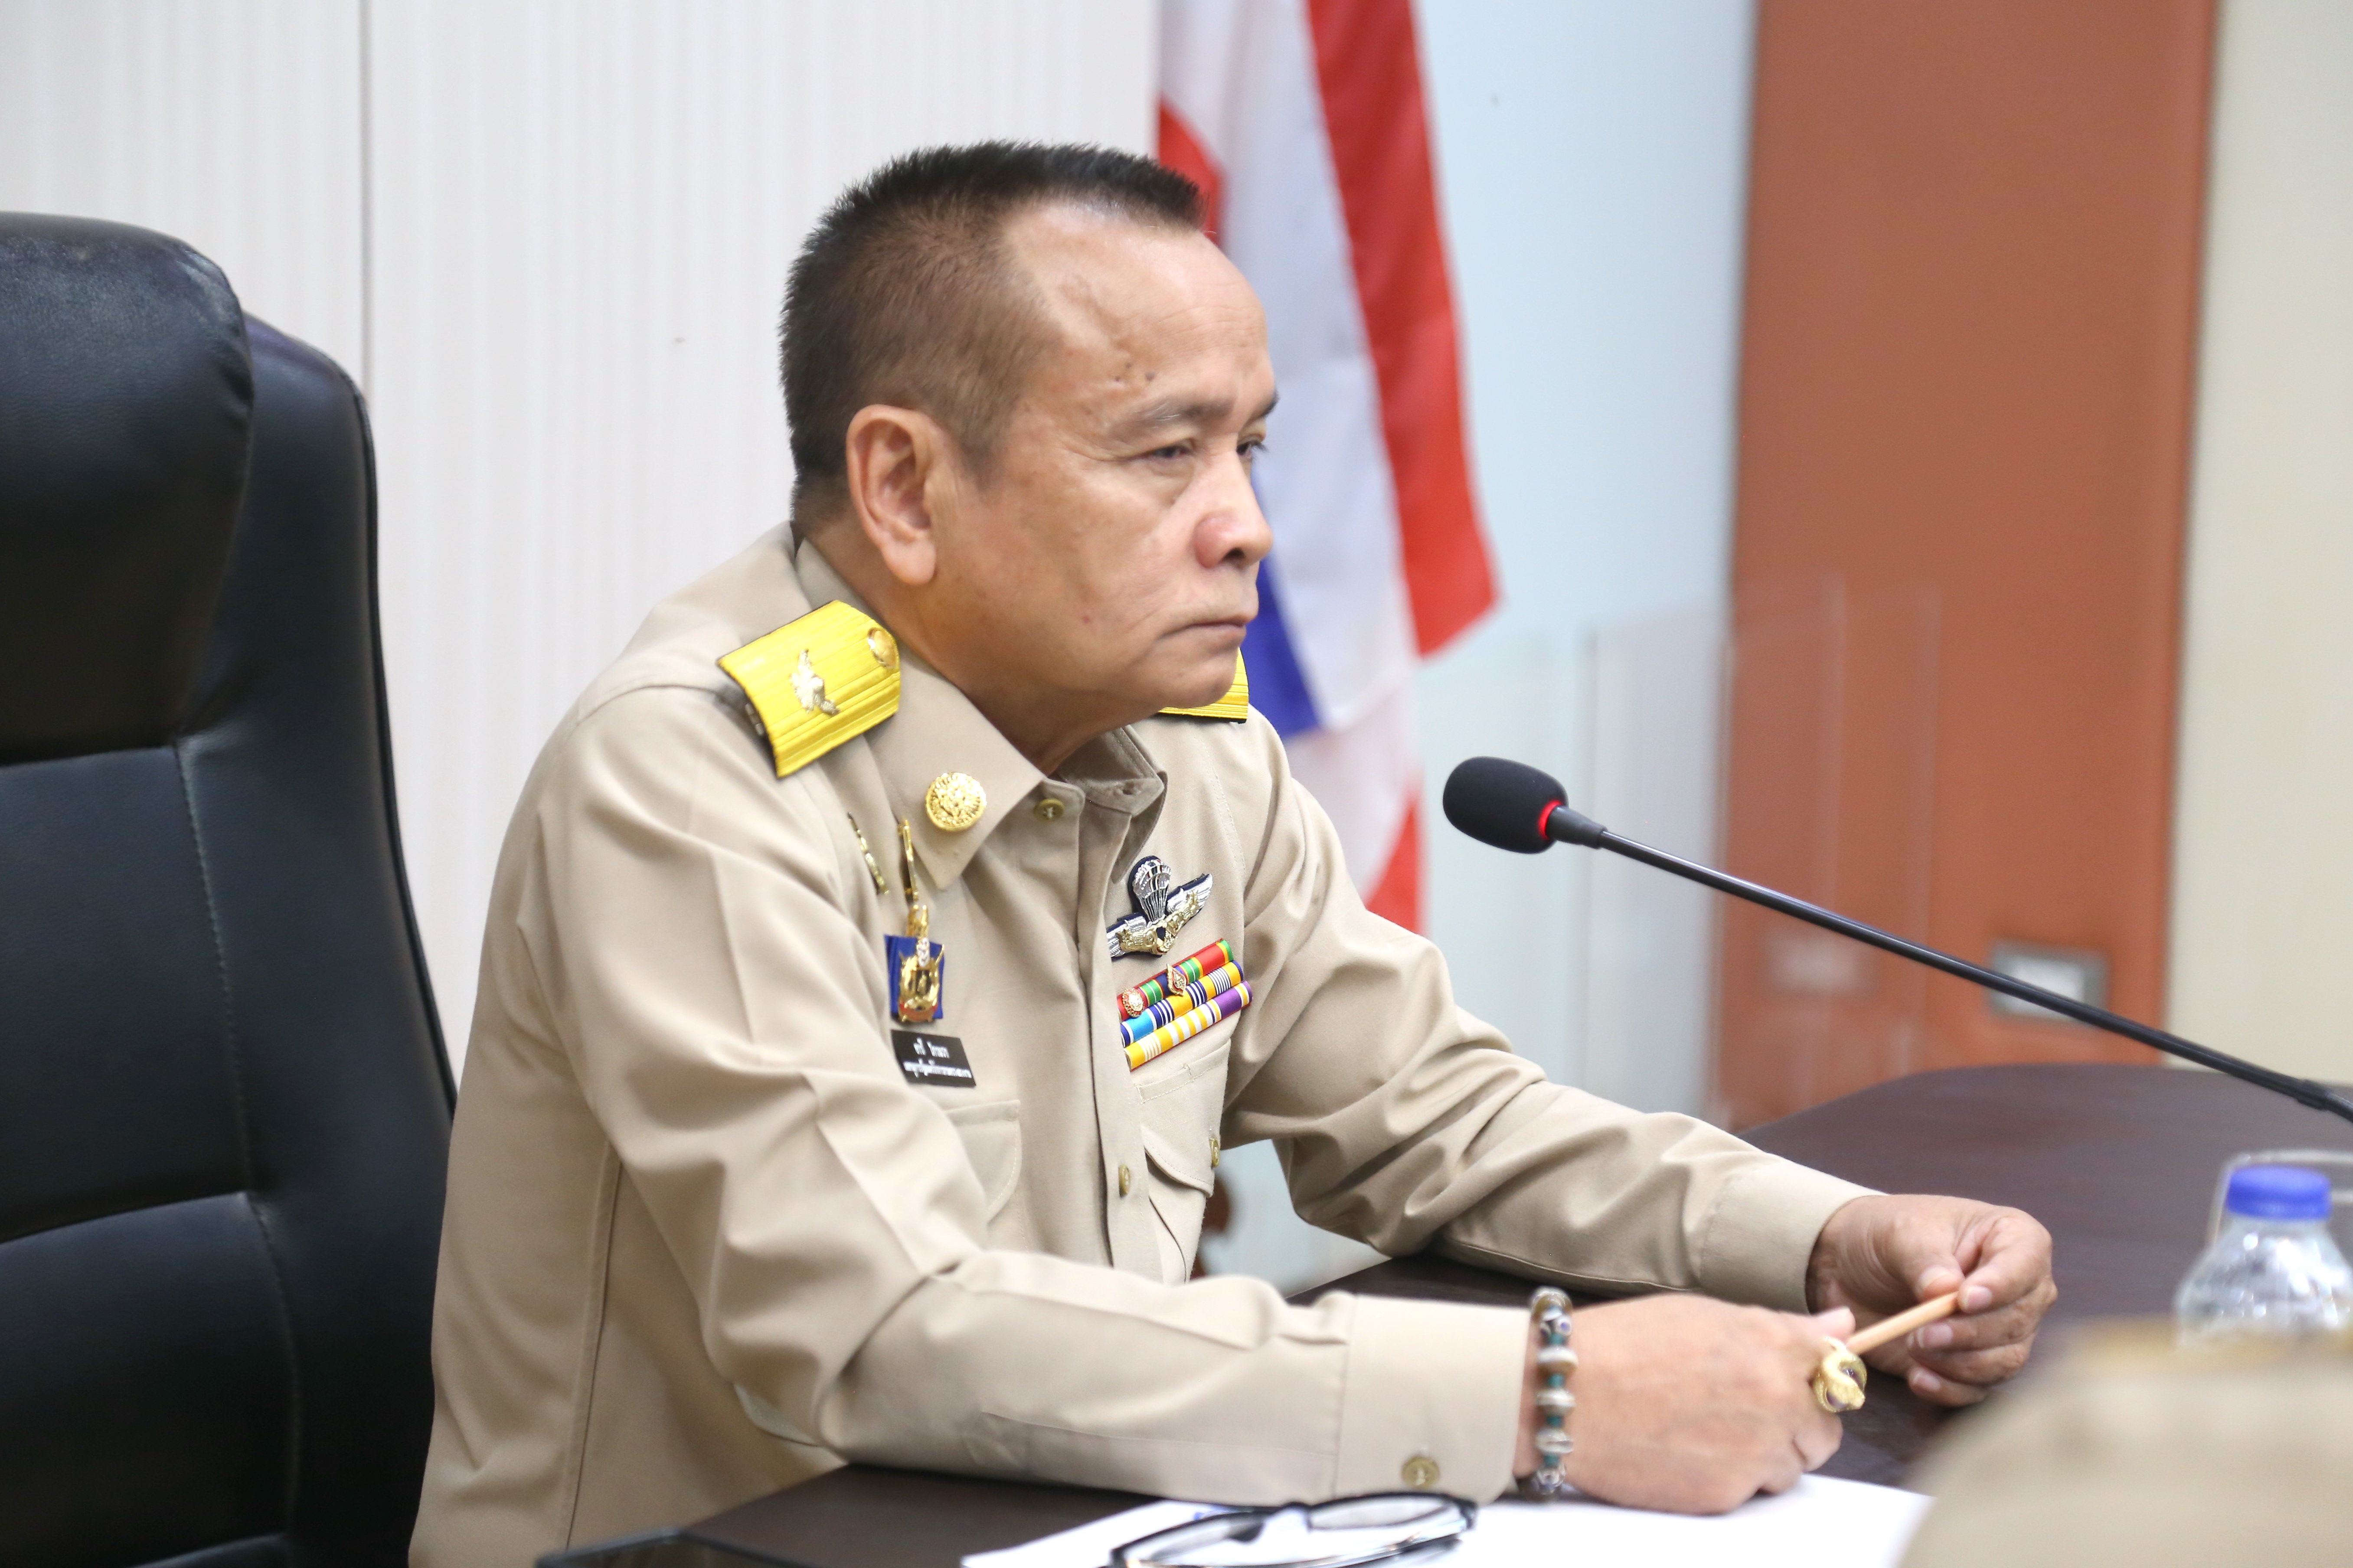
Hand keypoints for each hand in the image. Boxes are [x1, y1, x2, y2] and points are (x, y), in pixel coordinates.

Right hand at [1515, 1294, 1853, 1513]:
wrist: (1563, 1397)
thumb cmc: (1621, 1345)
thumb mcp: (1701, 1314)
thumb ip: (1780, 1325)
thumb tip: (1842, 1324)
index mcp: (1770, 1345)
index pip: (1838, 1368)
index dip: (1816, 1375)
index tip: (1795, 1378)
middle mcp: (1775, 1399)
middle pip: (1826, 1428)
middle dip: (1796, 1422)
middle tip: (1744, 1409)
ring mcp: (1754, 1453)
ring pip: (1793, 1465)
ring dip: (1766, 1453)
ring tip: (1707, 1430)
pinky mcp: (1727, 1495)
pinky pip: (1753, 1492)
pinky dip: (1730, 1477)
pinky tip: (1687, 1450)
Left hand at [1806, 1194, 2055, 1404]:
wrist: (1851, 1265)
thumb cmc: (1886, 1234)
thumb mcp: (1900, 1232)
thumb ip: (1925, 1260)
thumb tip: (1945, 1291)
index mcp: (2012, 1236)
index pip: (2026, 1262)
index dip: (2001, 1285)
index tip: (1965, 1299)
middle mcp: (2019, 1287)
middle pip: (2017, 1320)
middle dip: (1970, 1332)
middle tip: (1924, 1333)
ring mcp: (2003, 1328)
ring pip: (2005, 1360)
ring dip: (1958, 1362)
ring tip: (1913, 1346)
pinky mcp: (1976, 1362)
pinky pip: (1979, 1387)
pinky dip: (1950, 1388)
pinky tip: (1919, 1378)